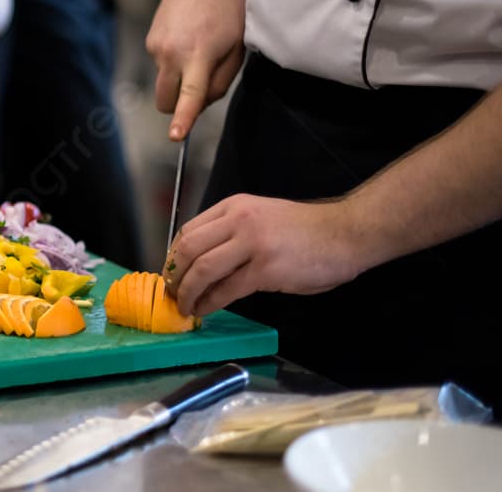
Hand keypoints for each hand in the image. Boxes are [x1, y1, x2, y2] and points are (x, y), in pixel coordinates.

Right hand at [145, 0, 243, 139]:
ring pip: (164, 84)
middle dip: (179, 106)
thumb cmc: (227, 9)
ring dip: (179, 80)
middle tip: (203, 85)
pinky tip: (188, 40)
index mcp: (198, 55)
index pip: (189, 95)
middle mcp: (170, 53)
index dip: (183, 119)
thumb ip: (221, 82)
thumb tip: (200, 103)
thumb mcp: (237, 48)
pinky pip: (162, 67)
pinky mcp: (150, 41)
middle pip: (166, 101)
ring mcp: (155, 47)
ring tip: (200, 49)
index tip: (175, 136)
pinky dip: (174, 64)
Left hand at [162, 194, 362, 316]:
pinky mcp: (265, 269)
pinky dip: (210, 303)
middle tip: (172, 293)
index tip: (172, 274)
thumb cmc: (307, 230)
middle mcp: (238, 221)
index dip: (173, 256)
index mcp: (234, 206)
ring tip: (185, 306)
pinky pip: (226, 290)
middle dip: (174, 276)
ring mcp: (251, 244)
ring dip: (188, 293)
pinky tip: (206, 310)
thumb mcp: (261, 219)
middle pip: (187, 249)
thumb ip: (232, 234)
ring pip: (202, 270)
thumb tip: (201, 263)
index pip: (188, 230)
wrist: (345, 233)